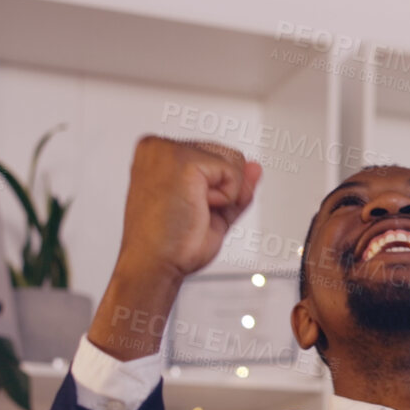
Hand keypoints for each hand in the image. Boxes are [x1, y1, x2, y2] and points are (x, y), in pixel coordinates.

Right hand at [117, 135, 261, 283]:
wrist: (153, 264)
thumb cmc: (172, 243)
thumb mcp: (212, 208)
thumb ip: (235, 185)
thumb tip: (256, 167)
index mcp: (158, 153)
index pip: (215, 155)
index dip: (218, 189)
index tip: (188, 208)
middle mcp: (159, 146)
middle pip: (229, 155)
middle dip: (225, 190)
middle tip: (192, 213)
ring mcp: (169, 150)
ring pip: (234, 162)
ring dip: (225, 195)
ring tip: (193, 209)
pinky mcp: (183, 161)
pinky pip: (233, 174)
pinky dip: (226, 198)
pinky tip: (197, 208)